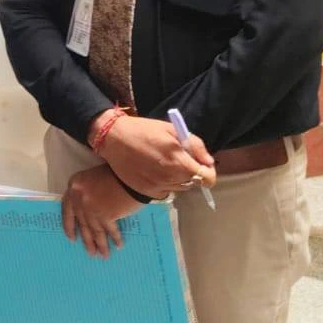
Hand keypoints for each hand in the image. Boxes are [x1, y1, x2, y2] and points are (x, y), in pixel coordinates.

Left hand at [61, 166, 147, 257]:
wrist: (132, 171)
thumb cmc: (116, 171)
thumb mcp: (95, 177)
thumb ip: (88, 191)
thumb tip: (92, 209)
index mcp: (74, 185)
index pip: (67, 209)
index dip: (69, 225)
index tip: (71, 237)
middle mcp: (79, 197)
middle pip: (82, 222)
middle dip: (87, 239)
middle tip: (90, 252)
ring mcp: (91, 208)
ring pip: (94, 229)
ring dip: (99, 244)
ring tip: (103, 255)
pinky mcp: (105, 215)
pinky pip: (109, 230)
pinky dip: (114, 238)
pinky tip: (118, 245)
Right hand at [95, 114, 215, 200]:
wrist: (113, 138)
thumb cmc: (144, 130)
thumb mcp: (172, 130)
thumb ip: (195, 145)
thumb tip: (208, 162)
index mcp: (180, 162)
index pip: (208, 178)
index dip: (208, 172)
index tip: (201, 164)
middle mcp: (171, 179)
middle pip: (194, 183)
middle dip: (191, 173)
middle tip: (179, 160)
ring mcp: (158, 188)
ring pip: (179, 188)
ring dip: (178, 179)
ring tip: (164, 164)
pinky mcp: (146, 192)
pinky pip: (165, 192)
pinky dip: (164, 184)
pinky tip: (154, 171)